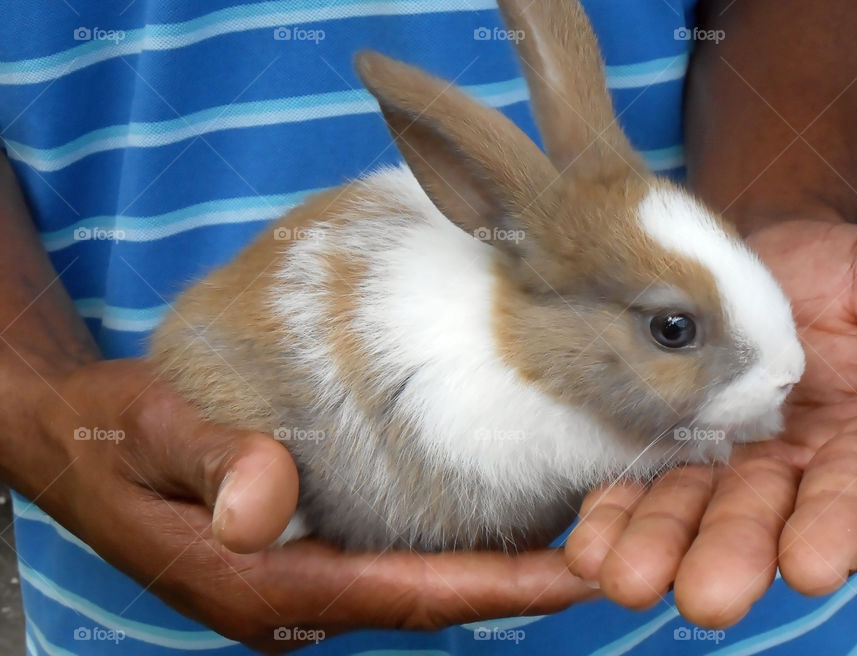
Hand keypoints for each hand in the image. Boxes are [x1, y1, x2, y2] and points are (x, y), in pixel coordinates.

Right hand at [8, 357, 592, 651]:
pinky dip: (452, 553)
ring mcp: (296, 582)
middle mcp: (288, 598)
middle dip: (517, 584)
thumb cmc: (108, 439)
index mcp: (258, 584)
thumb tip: (264, 504)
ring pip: (414, 586)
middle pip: (425, 599)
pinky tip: (493, 522)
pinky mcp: (298, 557)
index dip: (494, 588)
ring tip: (575, 535)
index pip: (400, 593)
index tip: (576, 574)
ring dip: (494, 570)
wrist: (73, 447)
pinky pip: (390, 564)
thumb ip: (207, 462)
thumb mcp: (147, 433)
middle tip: (608, 548)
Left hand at [565, 220, 856, 626]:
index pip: (847, 493)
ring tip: (625, 575)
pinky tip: (590, 537)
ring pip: (691, 508)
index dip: (830, 528)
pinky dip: (616, 509)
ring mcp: (722, 455)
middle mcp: (786, 463)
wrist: (767, 252)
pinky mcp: (669, 438)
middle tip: (704, 593)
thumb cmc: (839, 274)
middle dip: (730, 556)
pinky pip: (642, 479)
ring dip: (659, 545)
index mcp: (854, 441)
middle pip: (758, 517)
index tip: (809, 562)